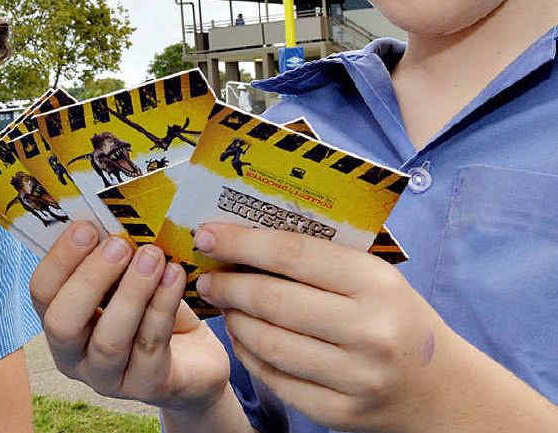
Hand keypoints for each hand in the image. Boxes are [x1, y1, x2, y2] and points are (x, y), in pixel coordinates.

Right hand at [30, 222, 231, 415]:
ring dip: (131, 292)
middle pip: (62, 323)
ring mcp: (107, 378)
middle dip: (89, 280)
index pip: (40, 292)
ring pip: (109, 340)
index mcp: (59, 319)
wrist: (194, 356)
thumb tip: (108, 212)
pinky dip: (162, 306)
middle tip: (119, 245)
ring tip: (153, 256)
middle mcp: (73, 354)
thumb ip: (111, 255)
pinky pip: (151, 346)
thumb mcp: (125, 279)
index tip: (86, 226)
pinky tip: (175, 276)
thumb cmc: (148, 307)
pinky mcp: (147, 387)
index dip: (60, 259)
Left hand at [195, 223, 448, 432]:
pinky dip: (249, 354)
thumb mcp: (374, 277)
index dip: (241, 242)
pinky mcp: (340, 413)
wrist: (441, 390)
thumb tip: (244, 236)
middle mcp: (369, 331)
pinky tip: (242, 336)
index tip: (207, 234)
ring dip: (234, 320)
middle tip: (208, 277)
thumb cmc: (394, 317)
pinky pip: (276, 379)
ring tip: (223, 305)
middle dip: (229, 285)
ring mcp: (356, 377)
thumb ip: (319, 258)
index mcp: (376, 283)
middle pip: (273, 301)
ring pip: (269, 343)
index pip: (293, 254)